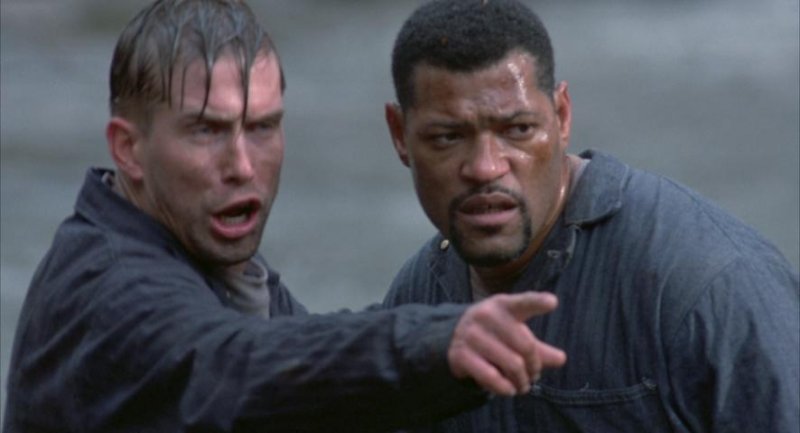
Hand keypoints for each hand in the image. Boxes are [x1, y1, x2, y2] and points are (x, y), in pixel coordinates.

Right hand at [447, 292, 565, 395]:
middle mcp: (486, 315)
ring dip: (522, 382)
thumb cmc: (495, 333)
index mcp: (504, 305)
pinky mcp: (461, 355)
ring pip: (512, 365)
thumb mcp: (516, 334)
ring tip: (523, 385)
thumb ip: (538, 347)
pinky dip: (505, 388)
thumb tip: (561, 359)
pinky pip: (492, 377)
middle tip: (534, 375)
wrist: (454, 337)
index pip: (524, 303)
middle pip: (526, 347)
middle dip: (535, 367)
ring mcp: (471, 334)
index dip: (538, 302)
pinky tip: (509, 390)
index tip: (553, 302)